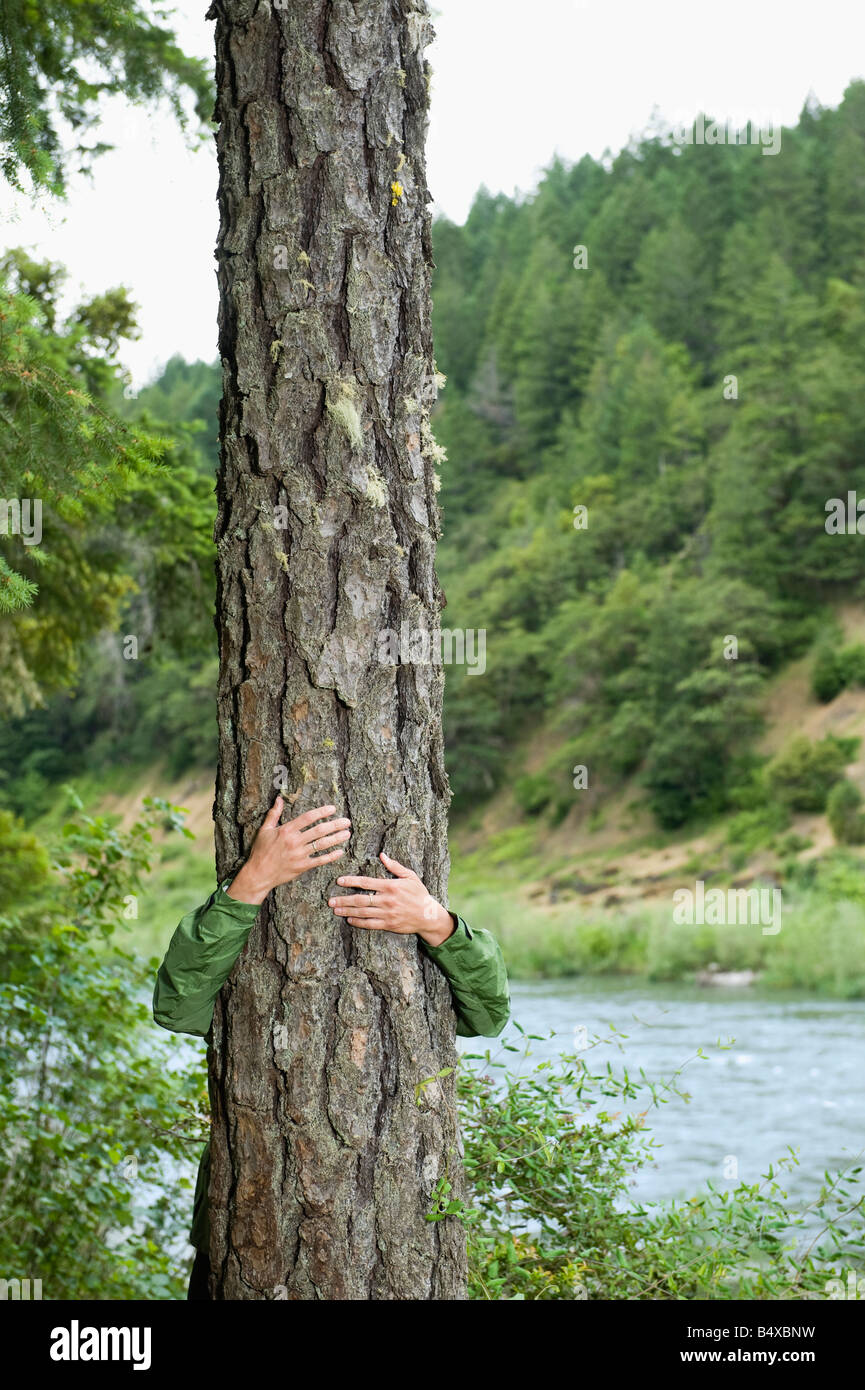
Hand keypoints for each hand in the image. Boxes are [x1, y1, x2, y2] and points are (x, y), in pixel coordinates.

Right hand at [225, 797, 350, 904]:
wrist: (259, 874)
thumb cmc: (261, 851)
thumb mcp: (264, 830)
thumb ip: (274, 814)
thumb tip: (279, 798)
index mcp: (286, 830)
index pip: (308, 818)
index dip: (321, 812)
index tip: (333, 809)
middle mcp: (294, 841)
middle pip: (319, 830)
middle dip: (335, 825)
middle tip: (347, 821)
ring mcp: (299, 855)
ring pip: (322, 844)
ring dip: (336, 838)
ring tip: (347, 833)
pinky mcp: (302, 867)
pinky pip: (319, 860)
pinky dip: (331, 856)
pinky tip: (340, 851)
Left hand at [328, 853, 455, 946]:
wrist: (428, 915)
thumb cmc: (419, 894)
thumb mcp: (410, 876)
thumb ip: (395, 866)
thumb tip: (382, 855)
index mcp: (390, 886)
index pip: (366, 882)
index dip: (351, 881)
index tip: (339, 881)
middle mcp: (386, 900)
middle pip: (360, 899)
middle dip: (344, 900)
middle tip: (330, 900)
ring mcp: (387, 913)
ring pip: (363, 912)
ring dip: (347, 911)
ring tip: (336, 910)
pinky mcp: (388, 924)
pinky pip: (370, 924)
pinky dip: (359, 922)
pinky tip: (350, 920)